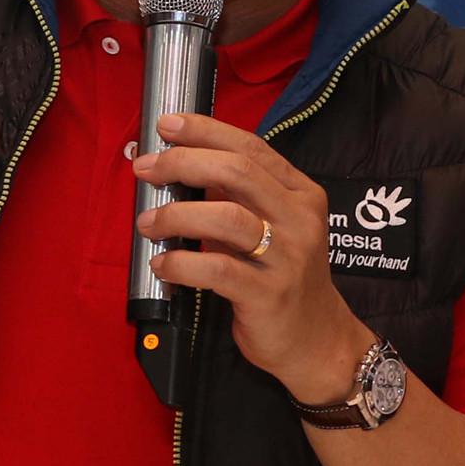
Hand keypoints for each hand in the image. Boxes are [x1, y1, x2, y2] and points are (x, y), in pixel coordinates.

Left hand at [131, 111, 377, 406]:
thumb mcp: (272, 229)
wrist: (317, 341)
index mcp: (301, 195)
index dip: (206, 131)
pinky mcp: (269, 294)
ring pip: (227, 218)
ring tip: (148, 222)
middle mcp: (299, 219)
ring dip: (177, 215)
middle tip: (146, 168)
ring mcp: (287, 257)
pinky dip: (182, 263)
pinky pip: (218, 270)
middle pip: (238, 172)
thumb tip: (181, 169)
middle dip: (184, 162)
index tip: (168, 124)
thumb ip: (238, 199)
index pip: (252, 148)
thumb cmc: (282, 279)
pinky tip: (163, 264)